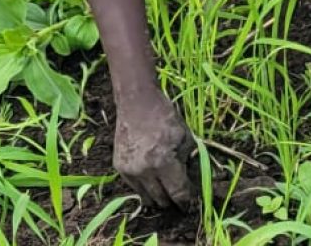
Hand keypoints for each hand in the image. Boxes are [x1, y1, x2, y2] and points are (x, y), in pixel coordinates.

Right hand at [113, 91, 195, 208]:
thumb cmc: (166, 118)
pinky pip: (134, 187)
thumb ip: (188, 161)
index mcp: (164, 162)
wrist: (137, 104)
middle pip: (161, 199)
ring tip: (167, 197)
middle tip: (180, 202)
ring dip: (158, 198)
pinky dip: (145, 189)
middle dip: (172, 201)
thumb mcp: (186, 138)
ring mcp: (129, 170)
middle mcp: (144, 170)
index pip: (177, 192)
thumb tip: (189, 181)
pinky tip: (153, 185)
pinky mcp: (119, 167)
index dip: (186, 201)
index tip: (191, 206)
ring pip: (146, 197)